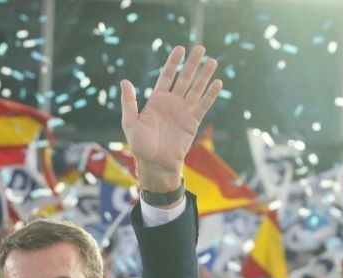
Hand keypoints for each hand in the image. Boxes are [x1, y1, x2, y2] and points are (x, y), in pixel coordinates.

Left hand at [120, 45, 221, 193]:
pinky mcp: (192, 122)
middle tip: (200, 48)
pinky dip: (210, 95)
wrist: (155, 164)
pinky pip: (203, 106)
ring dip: (204, 76)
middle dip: (192, 64)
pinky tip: (217, 83)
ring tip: (212, 61)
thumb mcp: (130, 123)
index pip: (166, 76)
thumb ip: (129, 102)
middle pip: (184, 79)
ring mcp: (183, 112)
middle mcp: (171, 103)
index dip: (173, 63)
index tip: (179, 49)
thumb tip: (124, 81)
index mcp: (157, 101)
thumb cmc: (140, 145)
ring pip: (196, 89)